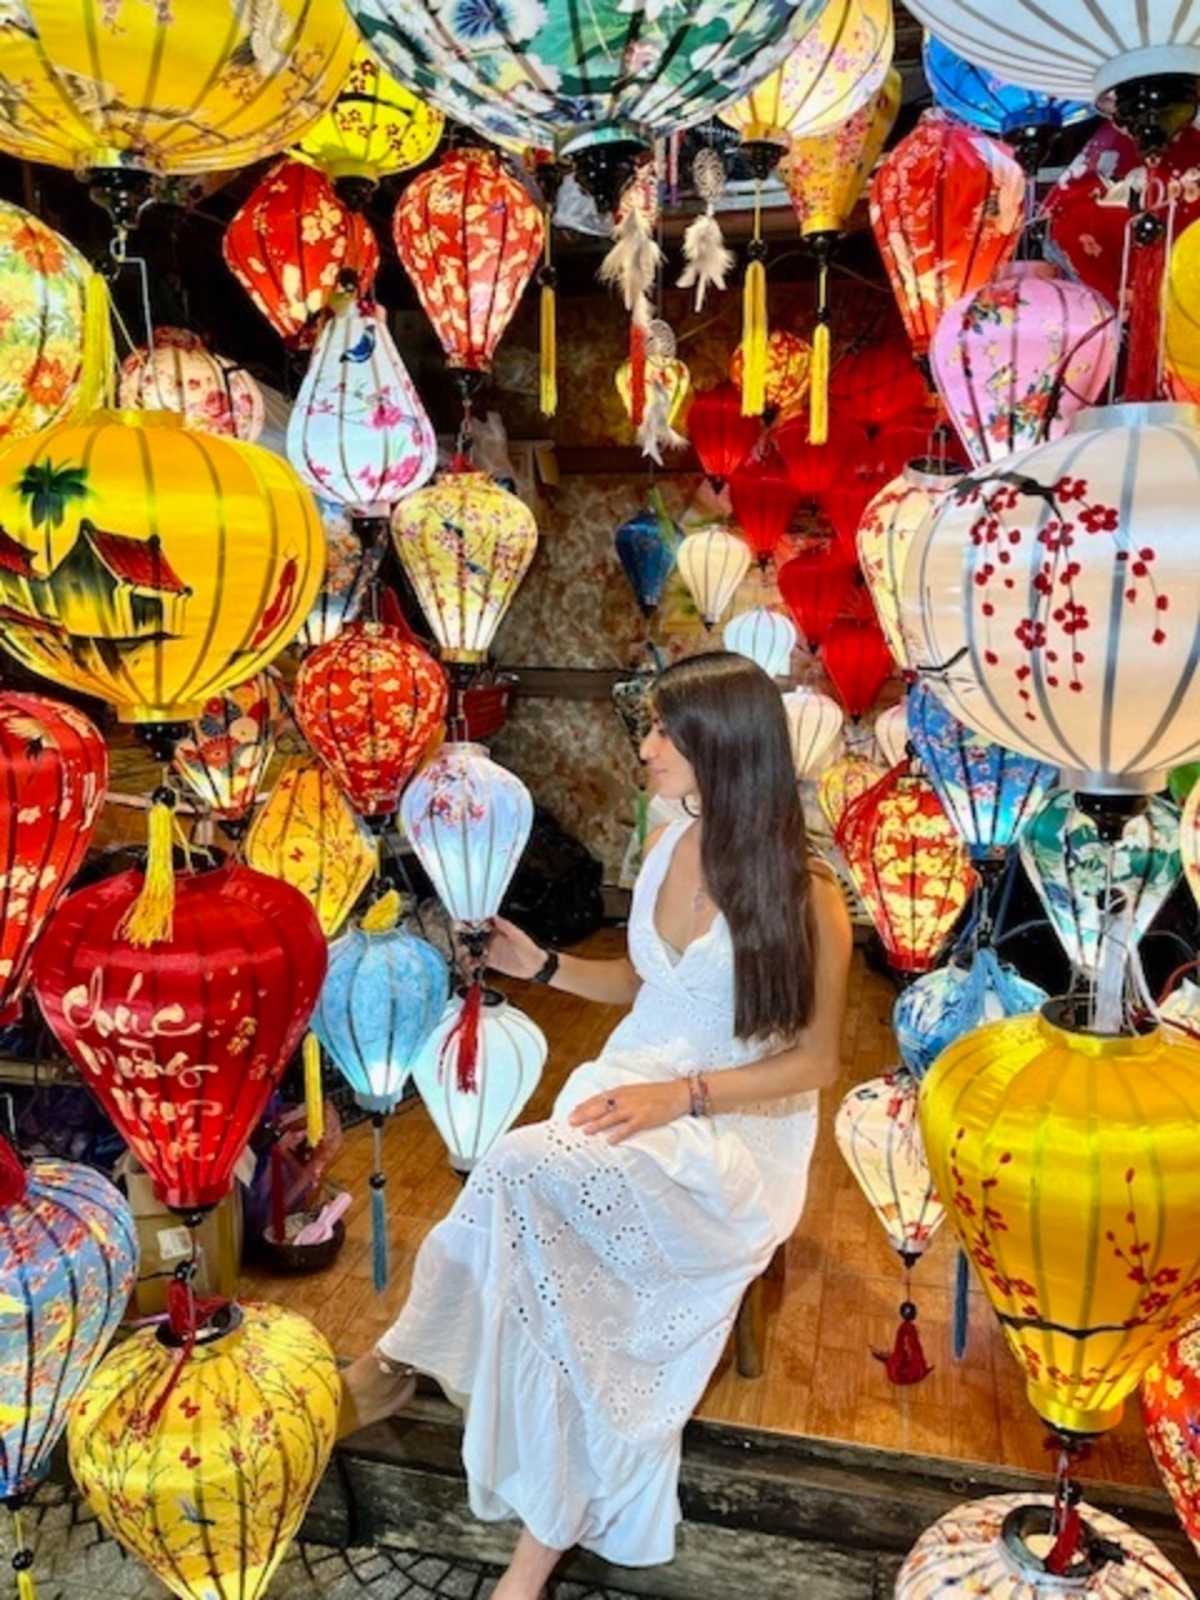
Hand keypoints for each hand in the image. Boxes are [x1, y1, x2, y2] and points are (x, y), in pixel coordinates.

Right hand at [456, 915, 544, 980]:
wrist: (535, 966)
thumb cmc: (529, 948)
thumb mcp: (518, 936)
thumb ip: (506, 926)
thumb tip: (495, 916)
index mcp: (497, 930)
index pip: (479, 925)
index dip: (469, 924)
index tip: (460, 925)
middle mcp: (491, 939)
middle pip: (472, 937)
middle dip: (463, 940)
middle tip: (458, 944)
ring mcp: (490, 950)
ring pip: (472, 950)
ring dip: (465, 952)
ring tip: (461, 956)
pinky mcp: (490, 961)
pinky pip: (477, 961)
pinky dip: (470, 963)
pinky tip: (468, 965)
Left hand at [569, 1080, 689, 1144]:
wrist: (677, 1093)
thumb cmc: (656, 1092)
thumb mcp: (635, 1091)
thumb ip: (620, 1097)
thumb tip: (605, 1105)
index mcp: (622, 1091)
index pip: (598, 1098)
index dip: (584, 1105)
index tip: (573, 1112)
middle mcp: (625, 1098)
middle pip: (600, 1107)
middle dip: (584, 1114)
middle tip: (571, 1122)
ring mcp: (635, 1108)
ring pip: (611, 1118)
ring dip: (597, 1124)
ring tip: (585, 1131)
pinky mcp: (644, 1119)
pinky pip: (628, 1128)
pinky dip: (618, 1134)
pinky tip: (609, 1141)